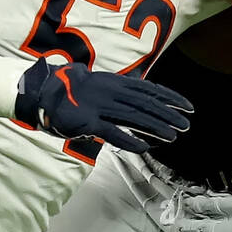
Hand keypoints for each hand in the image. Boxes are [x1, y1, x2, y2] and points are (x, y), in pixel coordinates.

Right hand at [13, 57, 192, 152]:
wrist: (43, 90)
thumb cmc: (72, 90)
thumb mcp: (100, 85)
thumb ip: (119, 91)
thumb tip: (141, 94)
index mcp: (116, 82)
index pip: (150, 89)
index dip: (170, 97)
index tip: (188, 106)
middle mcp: (111, 93)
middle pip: (146, 104)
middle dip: (168, 114)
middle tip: (187, 124)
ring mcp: (100, 107)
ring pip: (134, 117)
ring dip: (155, 127)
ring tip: (173, 135)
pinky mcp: (88, 122)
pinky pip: (112, 133)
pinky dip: (129, 141)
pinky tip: (144, 148)